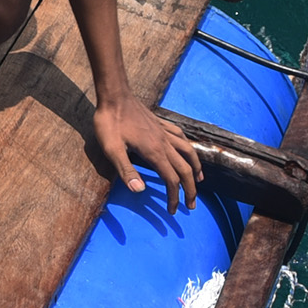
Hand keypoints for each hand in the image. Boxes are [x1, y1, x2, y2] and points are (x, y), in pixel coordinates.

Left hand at [92, 95, 199, 214]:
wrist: (114, 95)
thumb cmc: (109, 123)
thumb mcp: (112, 149)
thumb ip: (126, 171)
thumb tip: (140, 191)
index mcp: (154, 152)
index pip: (171, 180)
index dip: (174, 198)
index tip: (172, 211)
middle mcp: (164, 143)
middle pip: (185, 169)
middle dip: (191, 189)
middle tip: (191, 205)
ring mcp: (164, 132)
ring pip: (188, 152)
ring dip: (196, 168)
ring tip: (199, 179)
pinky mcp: (161, 124)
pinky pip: (181, 137)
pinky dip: (188, 147)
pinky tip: (187, 150)